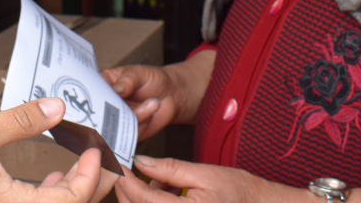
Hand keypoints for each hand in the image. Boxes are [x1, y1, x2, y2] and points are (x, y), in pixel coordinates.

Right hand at [0, 98, 114, 202]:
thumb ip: (22, 121)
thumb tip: (59, 107)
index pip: (71, 200)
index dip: (92, 175)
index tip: (96, 148)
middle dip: (92, 185)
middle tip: (103, 157)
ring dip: (73, 189)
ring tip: (82, 162)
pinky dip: (52, 193)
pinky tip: (51, 174)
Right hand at [102, 50, 215, 140]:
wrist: (172, 95)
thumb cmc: (154, 80)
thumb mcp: (139, 73)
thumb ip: (127, 80)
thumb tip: (116, 89)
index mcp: (105, 84)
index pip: (91, 89)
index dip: (91, 94)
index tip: (98, 96)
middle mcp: (108, 103)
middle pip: (98, 111)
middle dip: (112, 110)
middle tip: (126, 104)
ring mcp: (117, 118)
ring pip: (115, 123)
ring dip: (136, 114)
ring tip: (152, 103)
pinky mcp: (128, 131)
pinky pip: (129, 132)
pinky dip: (142, 122)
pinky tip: (152, 111)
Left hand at [115, 156, 360, 202]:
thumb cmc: (242, 192)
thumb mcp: (206, 173)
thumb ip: (171, 169)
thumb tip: (141, 161)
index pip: (140, 198)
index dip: (124, 180)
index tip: (118, 165)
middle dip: (131, 191)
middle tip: (132, 171)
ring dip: (144, 198)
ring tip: (162, 181)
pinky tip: (168, 193)